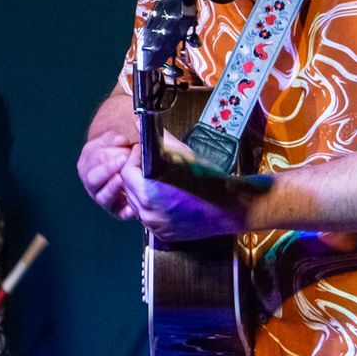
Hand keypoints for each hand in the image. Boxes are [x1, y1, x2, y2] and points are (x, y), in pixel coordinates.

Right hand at [77, 127, 137, 220]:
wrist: (123, 171)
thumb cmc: (117, 154)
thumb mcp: (112, 143)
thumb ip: (114, 138)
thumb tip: (121, 140)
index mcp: (87, 163)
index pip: (92, 158)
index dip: (107, 153)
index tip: (124, 146)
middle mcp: (90, 181)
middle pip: (93, 177)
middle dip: (108, 168)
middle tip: (124, 158)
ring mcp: (101, 197)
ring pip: (102, 196)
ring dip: (112, 187)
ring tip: (122, 178)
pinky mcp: (115, 210)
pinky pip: (118, 213)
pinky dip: (125, 211)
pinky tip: (132, 208)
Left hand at [120, 138, 259, 240]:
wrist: (231, 208)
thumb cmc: (209, 180)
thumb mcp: (183, 154)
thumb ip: (157, 138)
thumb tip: (138, 122)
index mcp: (149, 193)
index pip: (126, 171)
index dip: (134, 158)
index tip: (144, 152)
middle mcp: (148, 213)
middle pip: (128, 187)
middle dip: (137, 173)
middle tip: (151, 163)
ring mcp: (155, 226)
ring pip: (136, 202)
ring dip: (143, 189)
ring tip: (160, 179)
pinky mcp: (163, 233)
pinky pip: (148, 216)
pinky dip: (152, 205)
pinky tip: (166, 196)